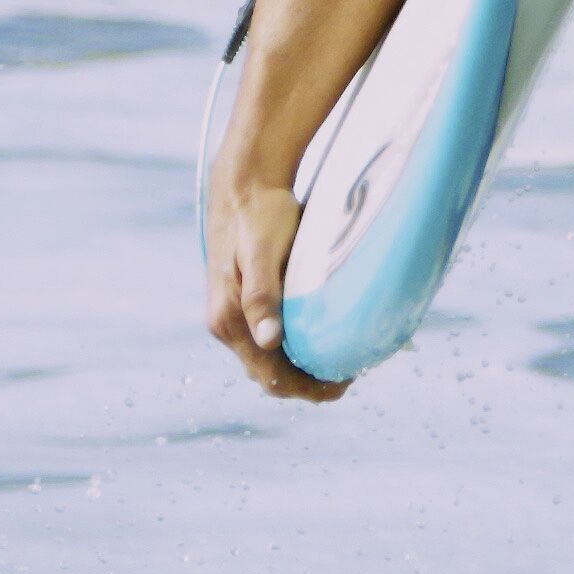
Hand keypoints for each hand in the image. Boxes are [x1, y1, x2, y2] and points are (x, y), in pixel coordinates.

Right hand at [202, 171, 340, 402]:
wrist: (244, 185)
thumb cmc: (259, 215)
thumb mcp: (262, 253)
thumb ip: (262, 297)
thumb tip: (269, 341)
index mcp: (228, 318)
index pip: (267, 374)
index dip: (305, 388)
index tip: (341, 385)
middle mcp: (226, 323)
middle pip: (266, 373)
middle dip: (305, 383)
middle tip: (347, 377)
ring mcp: (232, 315)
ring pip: (267, 360)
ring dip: (299, 368)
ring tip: (338, 362)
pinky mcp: (241, 303)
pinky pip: (267, 341)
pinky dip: (292, 350)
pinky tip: (317, 340)